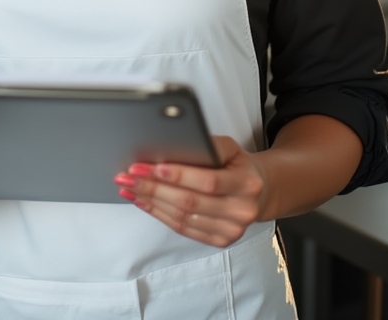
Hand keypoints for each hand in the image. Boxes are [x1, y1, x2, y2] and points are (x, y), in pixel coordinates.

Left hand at [113, 136, 267, 246]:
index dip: (178, 175)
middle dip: (154, 187)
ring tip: (130, 187)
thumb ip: (206, 146)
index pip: (208, 181)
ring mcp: (231, 230)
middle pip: (190, 202)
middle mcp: (241, 210)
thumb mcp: (229, 148)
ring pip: (182, 218)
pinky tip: (143, 202)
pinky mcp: (220, 241)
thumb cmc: (237, 165)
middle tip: (129, 175)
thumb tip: (169, 146)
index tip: (151, 167)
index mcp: (246, 183)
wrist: (258, 191)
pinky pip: (183, 229)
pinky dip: (159, 215)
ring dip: (151, 202)